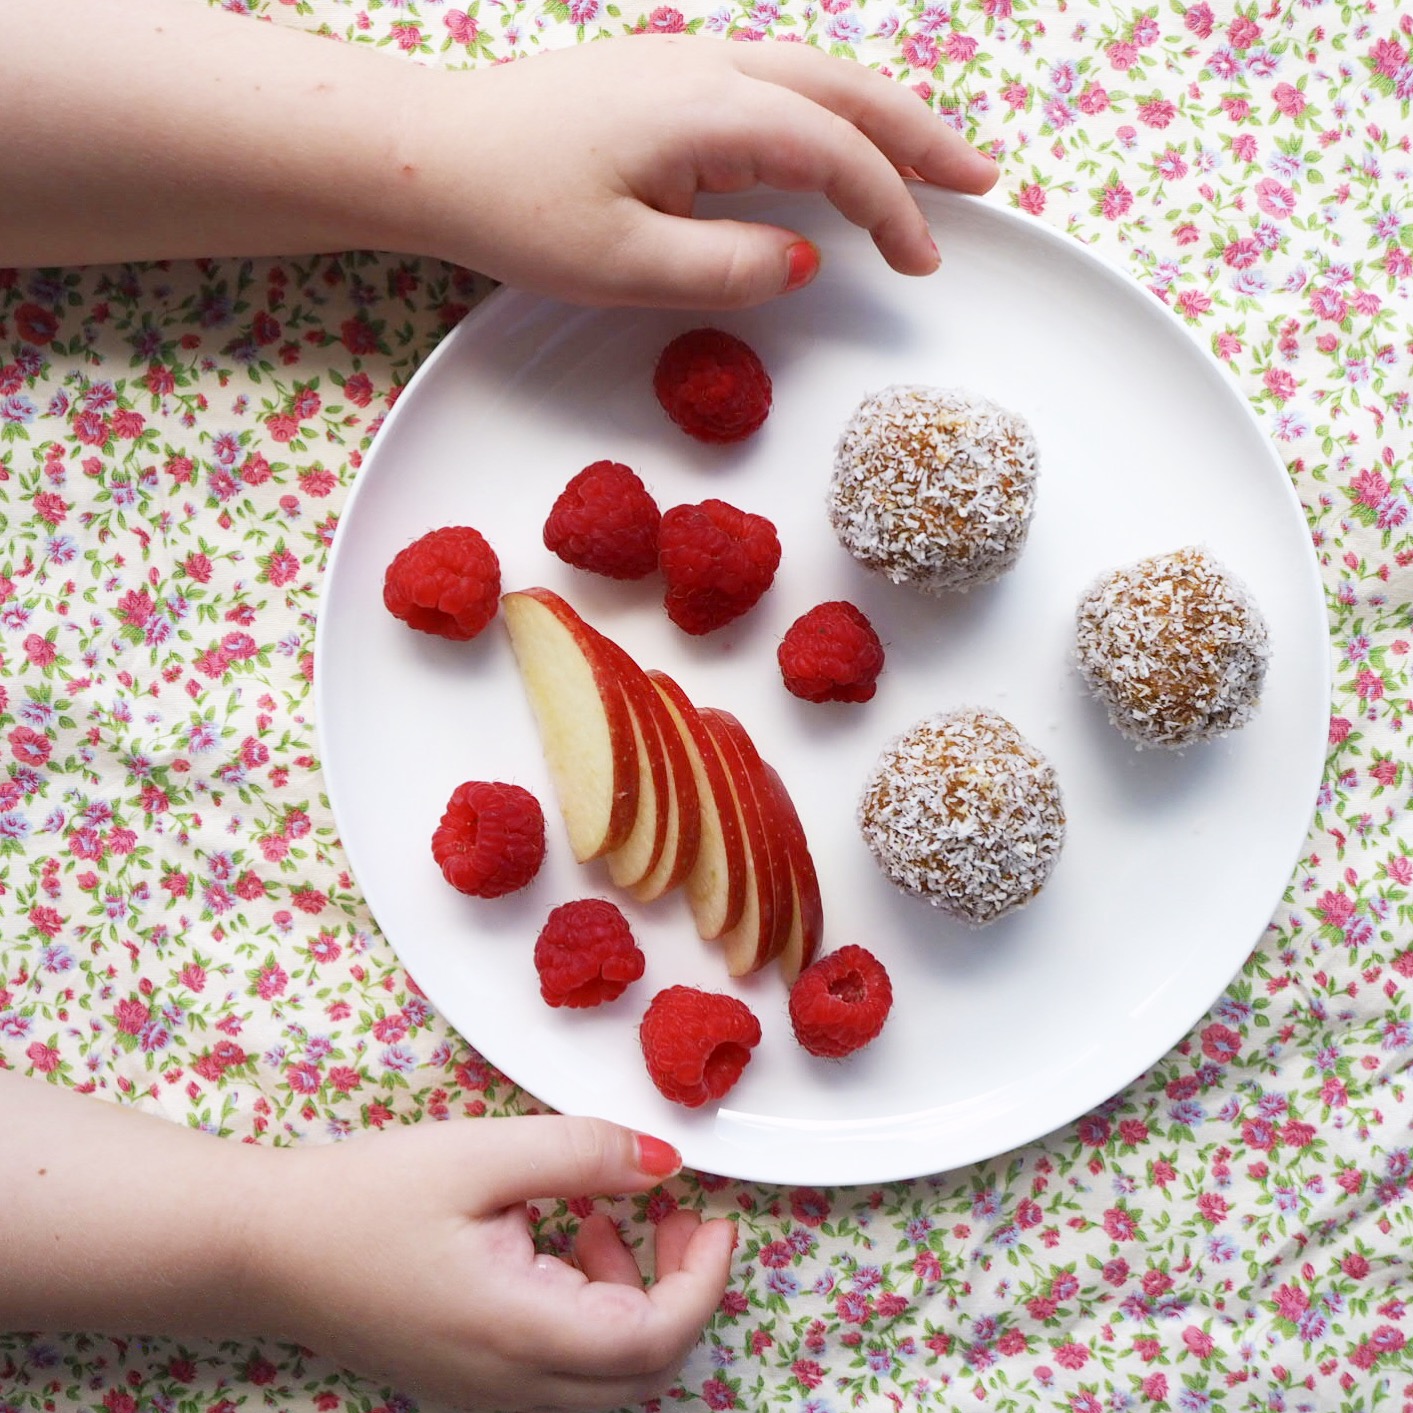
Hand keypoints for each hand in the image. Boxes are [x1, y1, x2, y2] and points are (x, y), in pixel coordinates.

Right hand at [251, 1115, 734, 1411]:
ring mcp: (487, 1394)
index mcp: (520, 1335)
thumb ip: (584, 1156)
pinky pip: (560, 1366)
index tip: (716, 1216)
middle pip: (641, 1369)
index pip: (654, 1340)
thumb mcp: (483, 1155)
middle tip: (674, 1211)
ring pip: (605, 1373)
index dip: (704, 1282)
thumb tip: (667, 1163)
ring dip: (632, 1295)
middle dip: (678, 1288)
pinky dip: (588, 1308)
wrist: (263, 1249)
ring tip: (602, 1213)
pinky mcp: (469, 1379)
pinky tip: (559, 1240)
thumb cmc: (367, 1198)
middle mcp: (511, 1387)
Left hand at [399, 35, 998, 307]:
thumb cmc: (516, 208)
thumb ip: (727, 266)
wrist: (436, 151)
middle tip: (982, 181)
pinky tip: (843, 136)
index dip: (891, 209)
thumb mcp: (622, 265)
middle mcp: (711, 66)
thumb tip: (803, 259)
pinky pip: (778, 80)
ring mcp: (690, 61)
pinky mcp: (669, 75)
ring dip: (884, 115)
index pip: (834, 153)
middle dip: (922, 136)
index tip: (924, 264)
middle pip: (847, 90)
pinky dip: (832, 108)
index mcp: (708, 111)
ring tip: (935, 159)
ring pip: (817, 75)